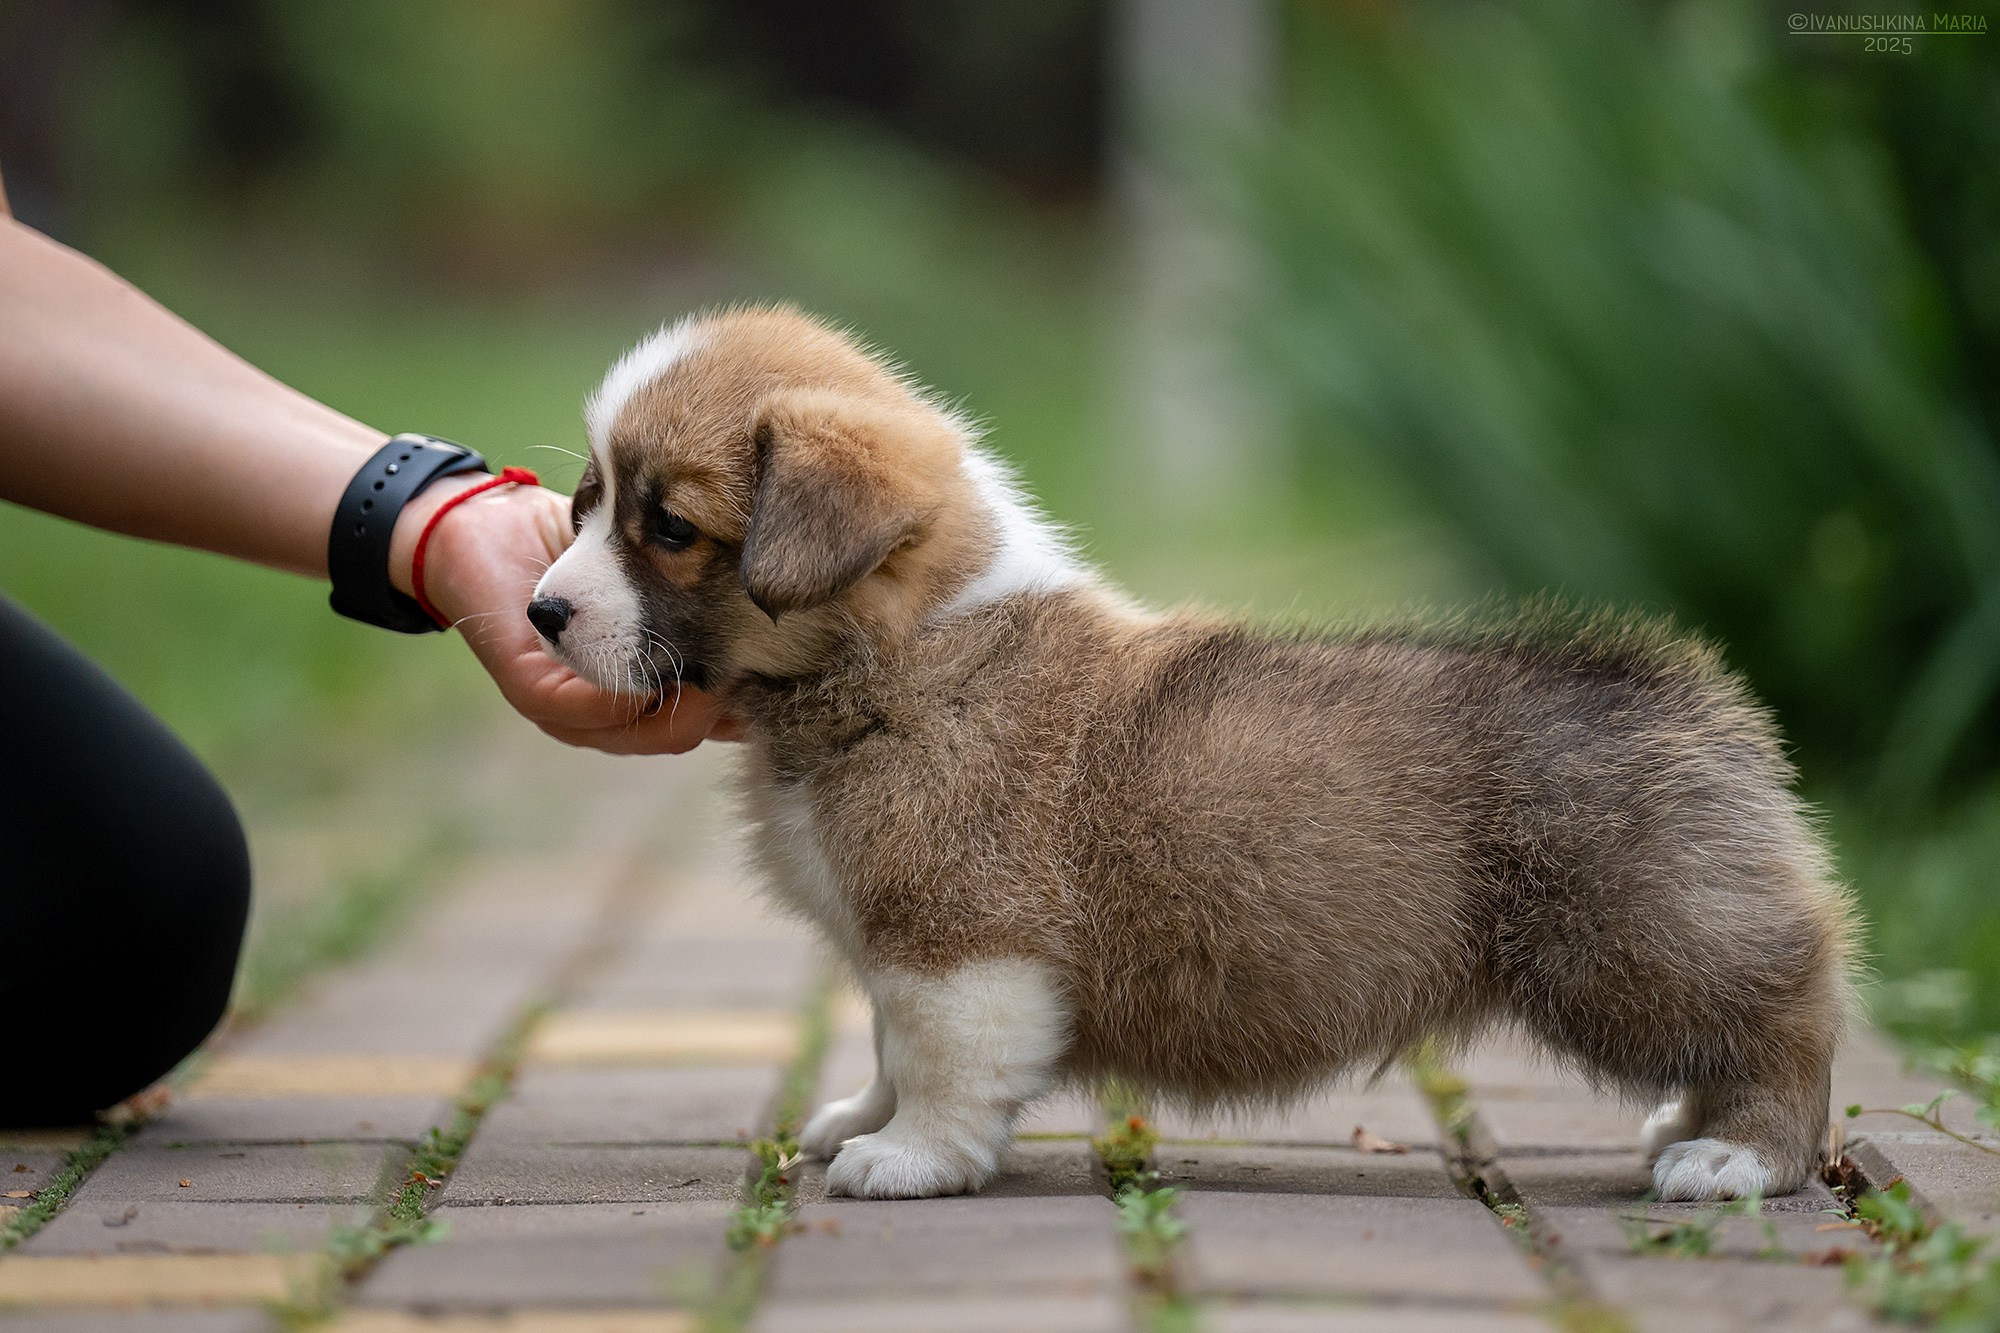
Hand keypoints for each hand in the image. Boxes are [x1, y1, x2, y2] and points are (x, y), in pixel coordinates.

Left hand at [388, 476, 739, 753]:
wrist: (480, 523)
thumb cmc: (570, 544)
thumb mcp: (646, 570)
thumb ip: (689, 600)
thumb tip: (773, 616)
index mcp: (633, 690)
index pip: (703, 715)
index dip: (745, 696)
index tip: (783, 666)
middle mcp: (602, 714)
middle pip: (681, 732)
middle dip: (726, 703)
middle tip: (758, 662)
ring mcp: (568, 714)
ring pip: (644, 732)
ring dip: (686, 700)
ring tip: (716, 662)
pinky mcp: (534, 695)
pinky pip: (593, 709)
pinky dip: (629, 688)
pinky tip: (654, 657)